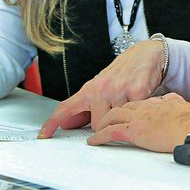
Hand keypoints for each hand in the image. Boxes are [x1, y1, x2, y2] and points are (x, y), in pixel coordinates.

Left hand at [38, 40, 166, 137]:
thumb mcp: (100, 88)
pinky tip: (139, 101)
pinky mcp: (137, 91)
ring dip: (124, 118)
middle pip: (97, 126)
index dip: (52, 123)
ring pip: (116, 122)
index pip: (66, 108)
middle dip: (107, 124)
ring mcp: (118, 90)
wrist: (146, 54)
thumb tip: (66, 124)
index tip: (43, 135)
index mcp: (90, 89)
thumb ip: (84, 108)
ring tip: (129, 103)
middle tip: (116, 111)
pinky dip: (137, 112)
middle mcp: (101, 89)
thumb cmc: (123, 73)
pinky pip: (133, 114)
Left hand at [87, 93, 189, 152]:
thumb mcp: (178, 102)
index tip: (116, 110)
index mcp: (152, 100)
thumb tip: (172, 101)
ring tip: (95, 130)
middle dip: (105, 113)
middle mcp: (142, 105)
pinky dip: (100, 137)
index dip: (121, 106)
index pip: (131, 100)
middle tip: (98, 120)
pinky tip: (94, 141)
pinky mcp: (134, 129)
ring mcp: (137, 116)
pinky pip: (111, 132)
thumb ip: (170, 101)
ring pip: (110, 116)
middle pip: (116, 106)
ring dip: (100, 124)